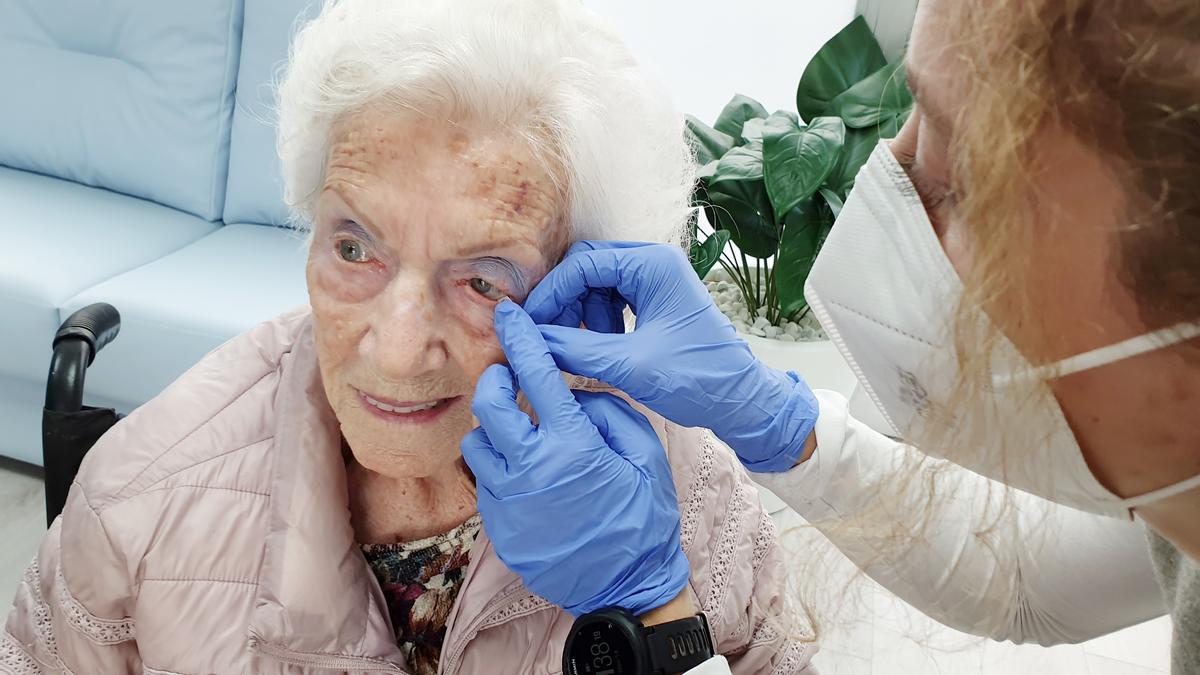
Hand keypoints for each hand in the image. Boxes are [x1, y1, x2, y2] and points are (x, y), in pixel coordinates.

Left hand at [462, 300, 689, 616]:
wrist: (627, 590)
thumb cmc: (644, 521)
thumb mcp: (645, 458)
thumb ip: (610, 414)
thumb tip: (577, 395)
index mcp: (573, 445)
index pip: (537, 375)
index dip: (520, 339)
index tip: (508, 315)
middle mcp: (532, 468)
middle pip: (489, 404)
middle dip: (495, 380)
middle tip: (509, 377)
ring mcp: (510, 500)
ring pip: (478, 443)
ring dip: (493, 427)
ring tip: (519, 431)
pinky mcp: (499, 527)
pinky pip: (484, 480)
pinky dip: (498, 464)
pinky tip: (524, 470)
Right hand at [521, 240, 817, 471]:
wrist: (742, 401)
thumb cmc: (698, 379)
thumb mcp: (630, 366)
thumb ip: (576, 349)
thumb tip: (530, 340)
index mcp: (654, 265)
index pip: (583, 264)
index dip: (551, 294)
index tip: (530, 324)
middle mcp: (655, 263)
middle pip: (587, 268)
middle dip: (564, 301)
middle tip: (547, 336)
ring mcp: (656, 281)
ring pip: (597, 285)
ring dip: (580, 314)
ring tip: (580, 349)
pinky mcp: (656, 301)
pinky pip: (612, 300)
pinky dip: (597, 322)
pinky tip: (599, 348)